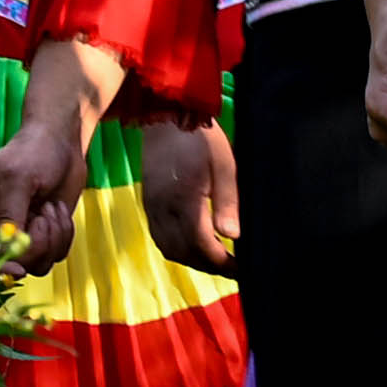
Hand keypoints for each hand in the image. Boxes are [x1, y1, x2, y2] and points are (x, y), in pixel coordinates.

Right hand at [0, 98, 90, 271]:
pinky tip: (59, 210)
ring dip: (53, 236)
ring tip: (51, 207)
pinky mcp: (47, 235)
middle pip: (13, 264)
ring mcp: (25, 234)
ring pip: (38, 263)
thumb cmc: (33, 151)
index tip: (17, 268)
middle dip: (36, 244)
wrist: (61, 141)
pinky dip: (64, 234)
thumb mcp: (18, 179)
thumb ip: (8, 214)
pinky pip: (56, 254)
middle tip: (44, 212)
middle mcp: (0, 230)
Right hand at [137, 113, 239, 265]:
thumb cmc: (201, 139)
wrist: (167, 118)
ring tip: (214, 259)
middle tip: (231, 268)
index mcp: (185, 200)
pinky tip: (192, 245)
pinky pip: (158, 237)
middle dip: (208, 265)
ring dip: (191, 260)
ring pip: (168, 248)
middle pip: (183, 253)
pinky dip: (176, 248)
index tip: (239, 268)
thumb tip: (233, 236)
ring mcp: (152, 207)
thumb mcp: (224, 166)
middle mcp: (164, 209)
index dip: (221, 262)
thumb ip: (228, 202)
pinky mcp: (148, 204)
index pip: (201, 245)